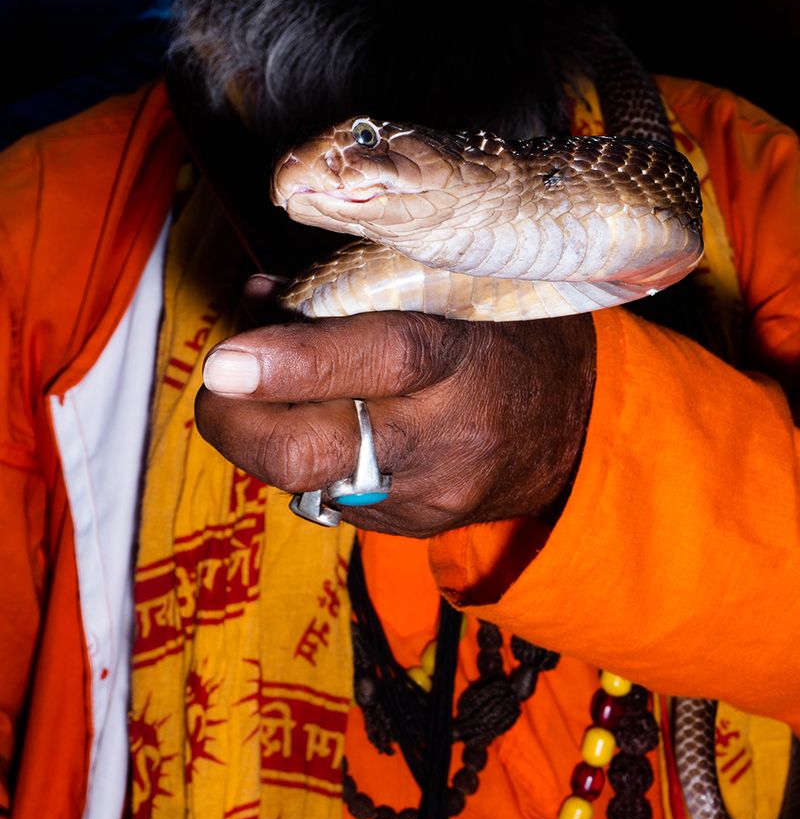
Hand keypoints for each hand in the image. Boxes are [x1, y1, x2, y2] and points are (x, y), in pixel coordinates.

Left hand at [195, 291, 595, 538]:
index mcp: (465, 360)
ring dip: (261, 434)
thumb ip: (357, 292)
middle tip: (219, 384)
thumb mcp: (456, 291)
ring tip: (265, 390)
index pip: (379, 361)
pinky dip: (304, 456)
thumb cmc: (508, 337)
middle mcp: (444, 439)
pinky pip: (326, 494)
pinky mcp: (407, 528)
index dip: (293, 362)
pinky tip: (320, 423)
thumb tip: (259, 299)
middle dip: (237, 422)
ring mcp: (424, 495)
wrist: (576, 433)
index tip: (225, 361)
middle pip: (313, 453)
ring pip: (302, 480)